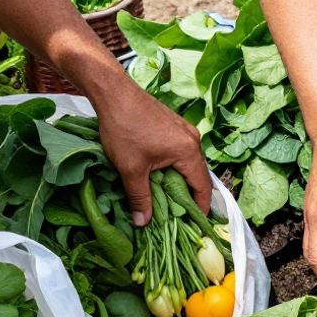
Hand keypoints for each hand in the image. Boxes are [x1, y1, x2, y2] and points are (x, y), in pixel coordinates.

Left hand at [94, 85, 212, 221]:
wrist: (113, 92)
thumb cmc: (123, 128)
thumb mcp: (131, 169)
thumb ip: (139, 197)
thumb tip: (142, 222)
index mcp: (188, 151)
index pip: (203, 187)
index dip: (200, 208)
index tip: (194, 224)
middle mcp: (193, 140)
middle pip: (198, 175)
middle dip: (189, 196)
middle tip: (178, 215)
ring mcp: (185, 130)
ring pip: (189, 164)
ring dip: (180, 181)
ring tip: (168, 198)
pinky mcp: (174, 125)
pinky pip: (181, 152)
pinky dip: (174, 167)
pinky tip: (160, 175)